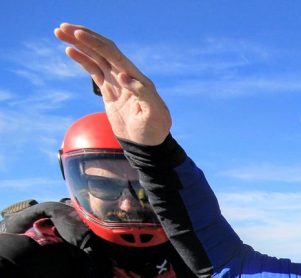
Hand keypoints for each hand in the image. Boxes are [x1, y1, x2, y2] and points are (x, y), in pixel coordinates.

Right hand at [54, 24, 170, 145]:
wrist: (148, 143)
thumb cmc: (155, 129)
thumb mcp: (154, 113)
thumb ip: (142, 93)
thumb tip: (123, 75)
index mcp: (136, 77)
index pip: (113, 54)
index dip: (96, 43)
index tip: (79, 34)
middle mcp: (126, 75)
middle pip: (102, 50)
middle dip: (84, 37)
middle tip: (63, 27)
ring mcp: (117, 82)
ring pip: (96, 57)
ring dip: (79, 44)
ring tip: (60, 32)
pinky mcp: (109, 90)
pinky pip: (94, 70)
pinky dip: (83, 60)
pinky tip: (70, 50)